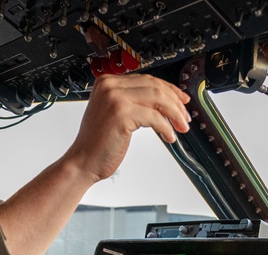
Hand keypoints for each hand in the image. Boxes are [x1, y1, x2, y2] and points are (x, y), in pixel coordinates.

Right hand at [62, 74, 190, 183]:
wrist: (82, 162)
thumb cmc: (97, 143)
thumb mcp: (114, 114)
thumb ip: (131, 101)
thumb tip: (162, 101)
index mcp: (107, 82)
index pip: (146, 79)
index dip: (169, 89)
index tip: (181, 100)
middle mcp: (110, 86)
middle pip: (155, 86)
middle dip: (175, 102)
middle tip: (185, 117)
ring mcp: (115, 98)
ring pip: (158, 99)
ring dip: (175, 114)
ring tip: (181, 127)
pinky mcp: (122, 114)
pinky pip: (155, 117)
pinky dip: (166, 128)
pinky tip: (169, 136)